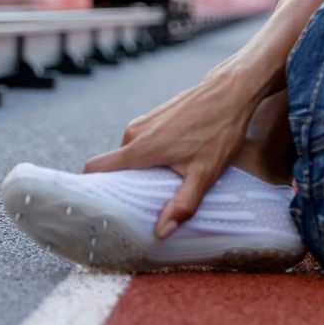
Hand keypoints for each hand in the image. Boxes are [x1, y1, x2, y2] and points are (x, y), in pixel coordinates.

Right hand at [82, 60, 260, 238]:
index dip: (91, 188)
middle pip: (114, 166)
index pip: (95, 168)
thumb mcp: (205, 173)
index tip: (98, 208)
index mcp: (139, 148)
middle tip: (141, 205)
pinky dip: (150, 156)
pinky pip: (141, 142)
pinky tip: (171, 165)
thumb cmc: (219, 130)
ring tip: (161, 186)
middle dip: (124, 185)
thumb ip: (182, 204)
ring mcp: (144, 121)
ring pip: (129, 153)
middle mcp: (135, 133)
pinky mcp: (155, 116)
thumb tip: (161, 232)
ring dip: (140, 170)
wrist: (232, 91)